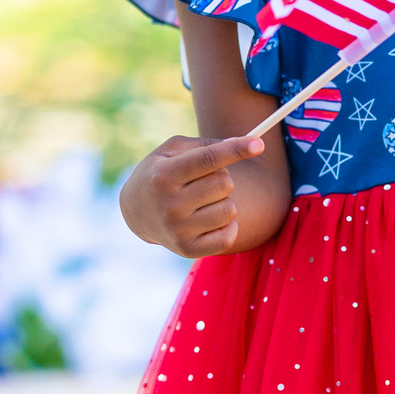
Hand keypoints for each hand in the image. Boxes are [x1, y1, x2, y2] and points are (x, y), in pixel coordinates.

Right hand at [119, 133, 264, 258]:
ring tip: (205, 201)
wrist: (135, 212)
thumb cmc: (161, 173)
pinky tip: (211, 219)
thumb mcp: (172, 151)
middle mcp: (169, 205)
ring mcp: (178, 230)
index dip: (236, 150)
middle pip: (224, 184)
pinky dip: (228, 225)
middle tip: (204, 181)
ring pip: (230, 210)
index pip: (208, 160)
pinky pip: (229, 236)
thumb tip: (246, 144)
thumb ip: (206, 145)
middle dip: (222, 178)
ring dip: (224, 202)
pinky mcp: (187, 250)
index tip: (259, 143)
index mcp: (163, 176)